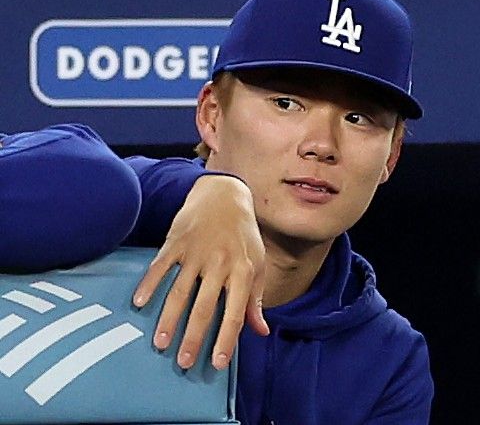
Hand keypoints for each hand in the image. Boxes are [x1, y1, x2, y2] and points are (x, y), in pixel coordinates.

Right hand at [131, 174, 267, 369]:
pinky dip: (150, 283)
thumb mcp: (257, 264)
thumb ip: (255, 300)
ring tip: (160, 342)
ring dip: (170, 318)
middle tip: (184, 362)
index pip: (235, 312)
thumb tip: (260, 331)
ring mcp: (196, 253)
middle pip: (205, 307)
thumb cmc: (243, 236)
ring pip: (181, 291)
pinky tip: (140, 303)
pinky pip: (161, 266)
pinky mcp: (176, 243)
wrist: (225, 196)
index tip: (218, 363)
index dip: (227, 339)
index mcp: (243, 271)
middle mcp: (220, 264)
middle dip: (194, 337)